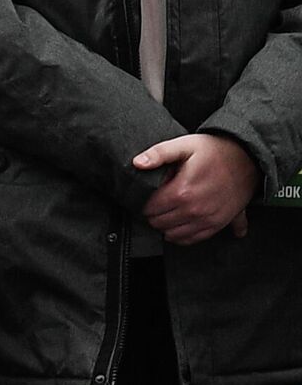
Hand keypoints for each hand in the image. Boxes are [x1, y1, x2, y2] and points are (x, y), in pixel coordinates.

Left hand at [134, 134, 259, 244]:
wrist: (247, 160)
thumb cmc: (214, 151)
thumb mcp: (184, 145)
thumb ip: (158, 153)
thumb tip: (138, 163)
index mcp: (183, 190)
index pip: (151, 208)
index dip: (144, 202)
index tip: (146, 196)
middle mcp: (195, 209)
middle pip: (160, 222)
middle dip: (153, 214)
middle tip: (154, 203)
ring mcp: (208, 219)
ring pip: (174, 234)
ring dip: (165, 226)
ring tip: (164, 213)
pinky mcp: (219, 224)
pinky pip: (193, 239)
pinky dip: (181, 236)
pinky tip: (177, 226)